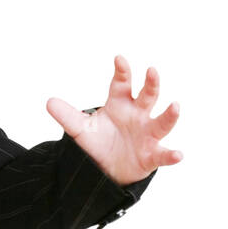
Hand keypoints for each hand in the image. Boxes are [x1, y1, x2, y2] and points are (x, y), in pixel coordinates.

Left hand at [46, 56, 182, 185]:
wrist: (107, 169)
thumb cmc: (99, 143)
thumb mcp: (80, 129)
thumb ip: (67, 116)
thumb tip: (49, 102)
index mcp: (121, 104)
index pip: (121, 84)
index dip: (121, 71)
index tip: (118, 59)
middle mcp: (138, 115)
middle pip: (148, 96)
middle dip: (151, 83)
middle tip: (152, 70)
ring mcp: (148, 134)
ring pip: (162, 122)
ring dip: (170, 114)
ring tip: (175, 106)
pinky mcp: (152, 155)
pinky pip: (163, 154)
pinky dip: (171, 155)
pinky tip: (178, 154)